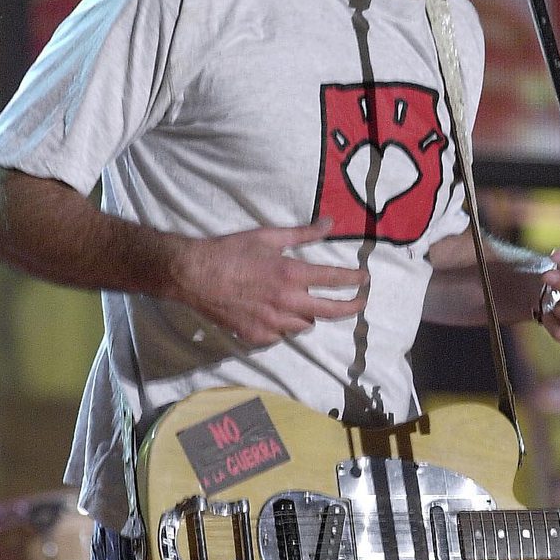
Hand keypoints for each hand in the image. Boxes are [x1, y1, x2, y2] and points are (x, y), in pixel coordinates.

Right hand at [174, 218, 367, 348]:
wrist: (193, 276)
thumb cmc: (230, 251)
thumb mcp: (268, 236)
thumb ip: (302, 233)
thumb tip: (330, 224)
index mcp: (292, 274)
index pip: (335, 279)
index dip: (354, 280)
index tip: (365, 280)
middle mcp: (287, 302)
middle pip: (331, 311)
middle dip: (351, 307)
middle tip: (361, 303)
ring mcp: (272, 323)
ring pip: (305, 326)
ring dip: (311, 316)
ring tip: (309, 306)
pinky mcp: (257, 336)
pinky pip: (281, 336)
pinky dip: (285, 326)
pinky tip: (278, 316)